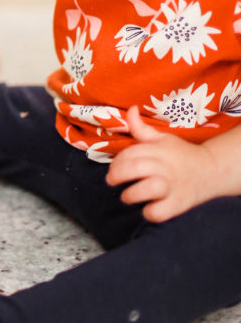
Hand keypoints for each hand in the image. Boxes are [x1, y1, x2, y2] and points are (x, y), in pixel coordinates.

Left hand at [106, 106, 217, 221]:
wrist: (212, 171)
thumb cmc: (181, 154)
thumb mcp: (163, 138)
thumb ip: (142, 128)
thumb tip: (130, 109)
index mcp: (160, 150)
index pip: (132, 153)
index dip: (116, 161)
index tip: (113, 168)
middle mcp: (166, 167)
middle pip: (136, 168)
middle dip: (117, 175)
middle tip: (112, 181)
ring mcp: (173, 186)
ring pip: (148, 189)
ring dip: (131, 194)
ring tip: (127, 196)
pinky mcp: (179, 204)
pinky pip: (160, 212)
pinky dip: (150, 212)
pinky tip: (147, 207)